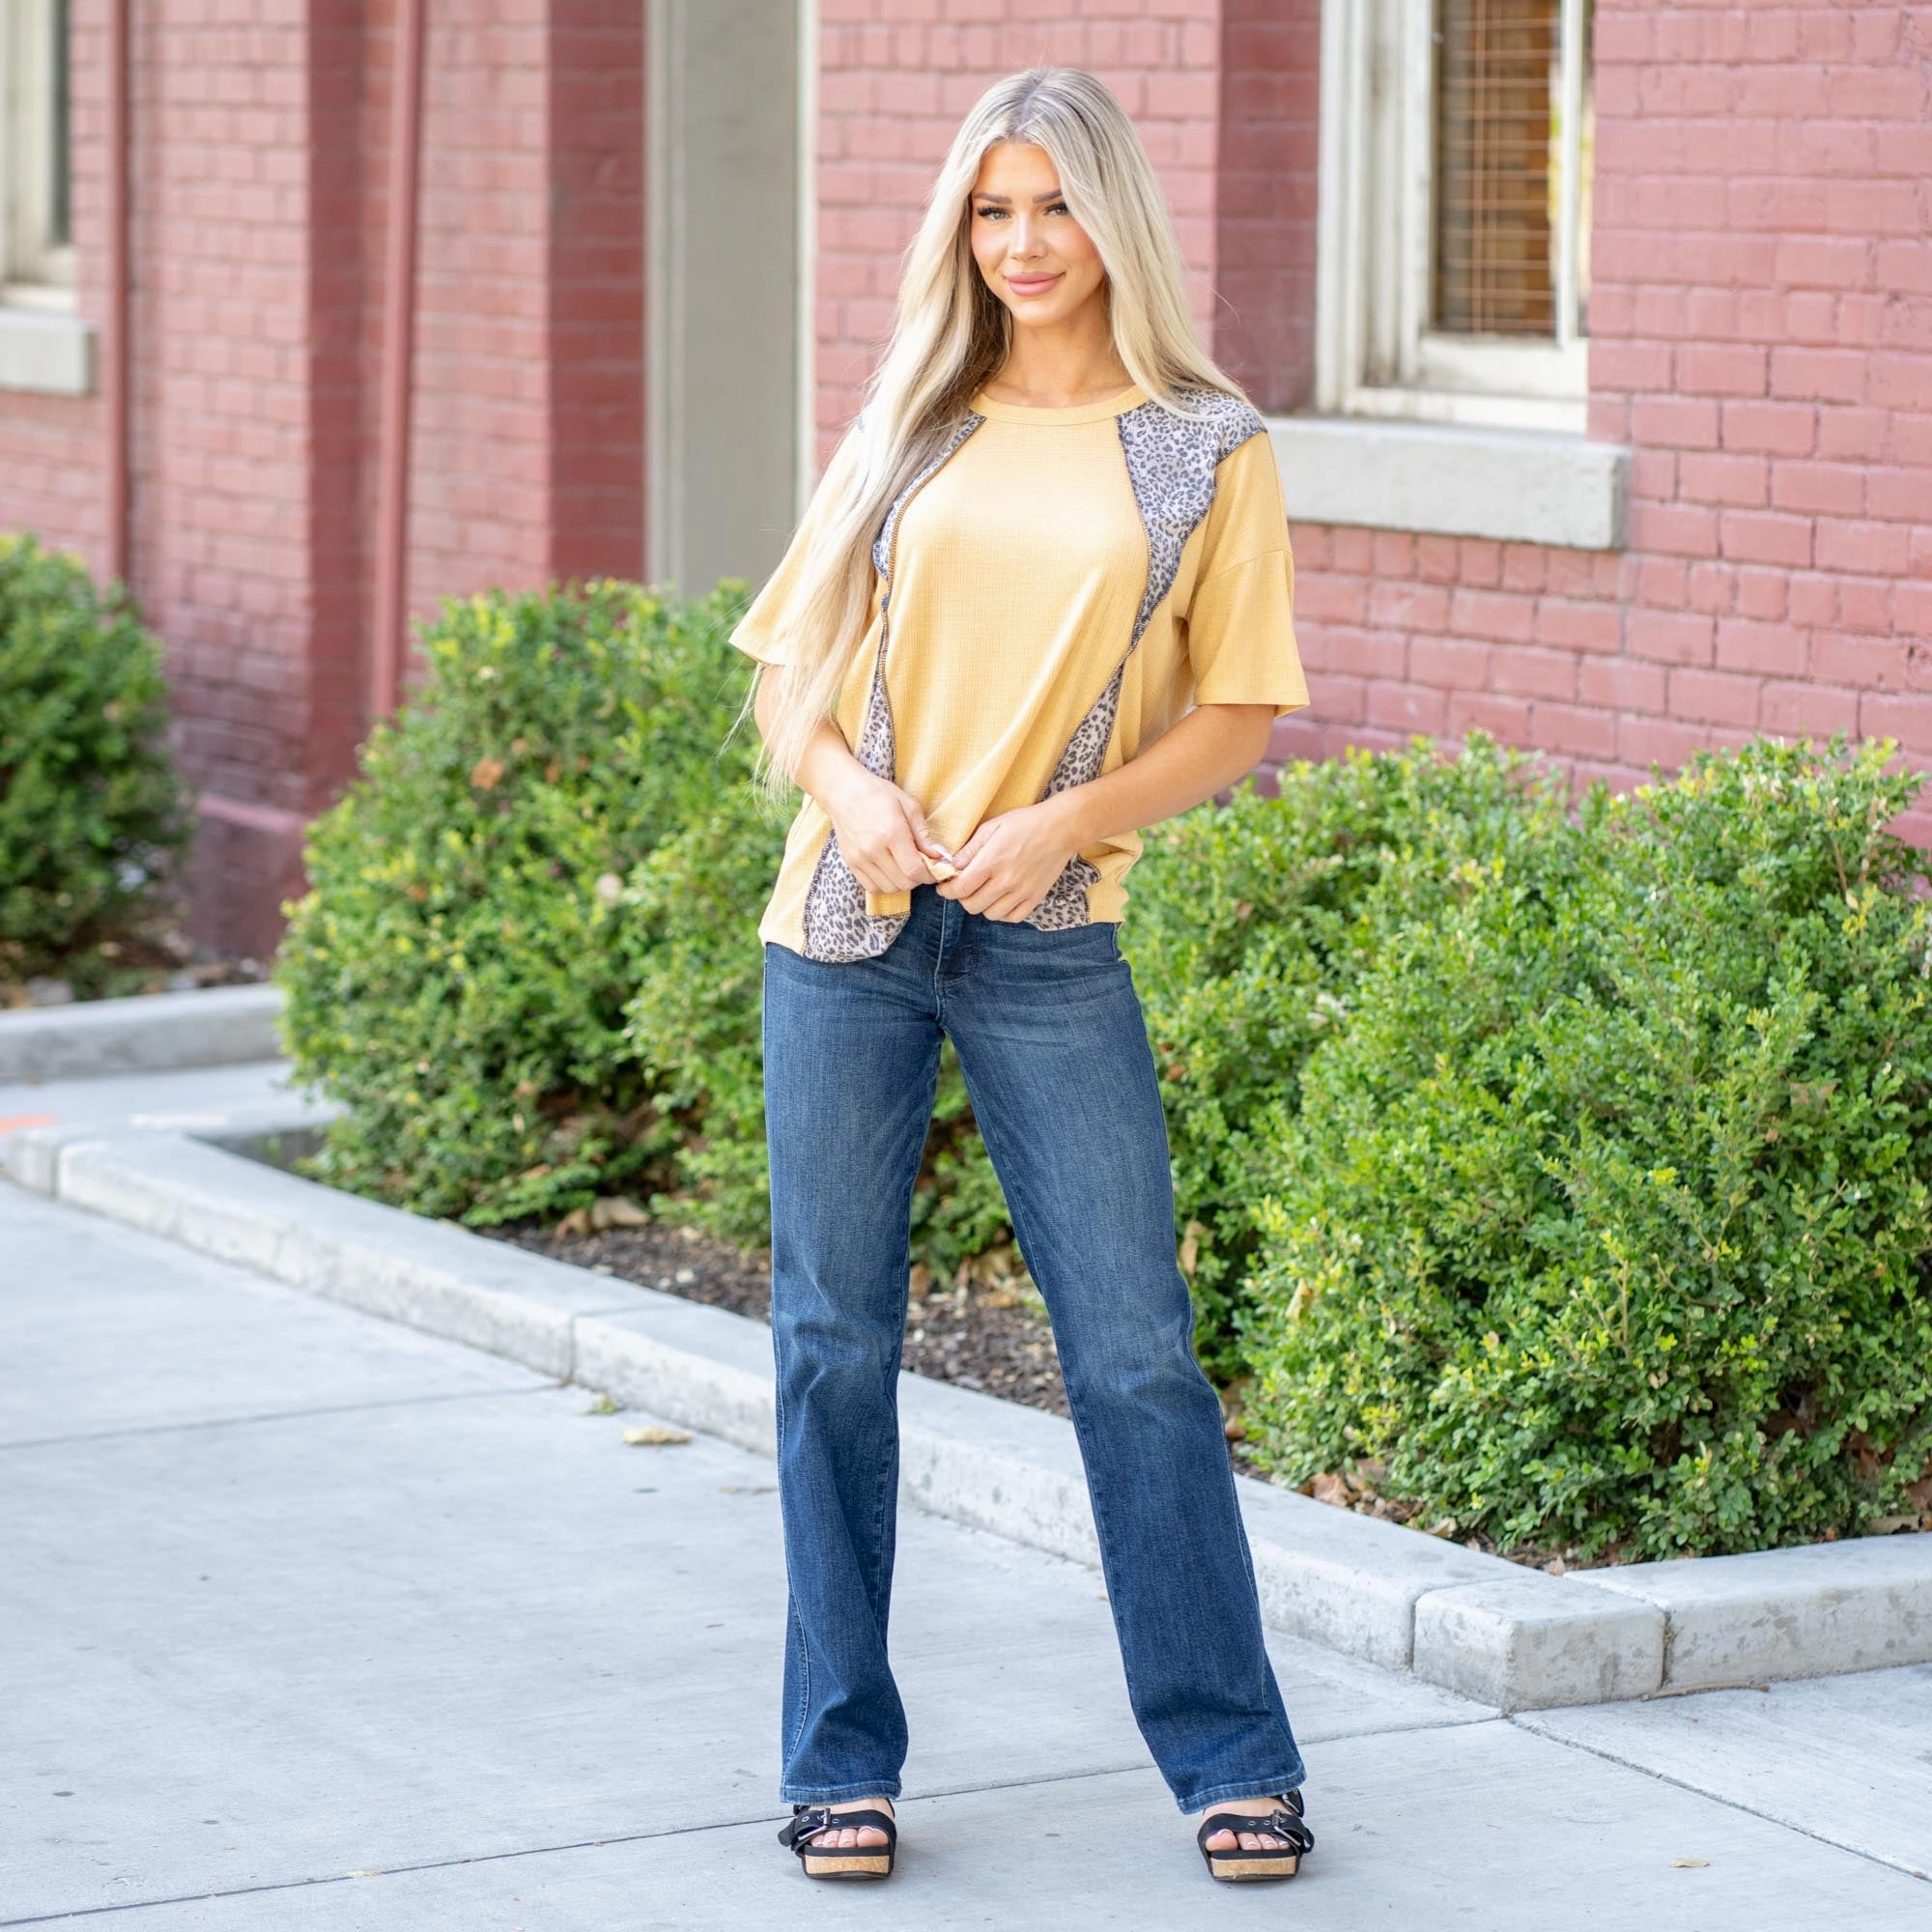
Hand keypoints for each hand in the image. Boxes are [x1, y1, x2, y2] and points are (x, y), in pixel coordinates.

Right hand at [822, 768, 950, 898]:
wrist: (843, 793)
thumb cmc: (879, 794)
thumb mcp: (909, 806)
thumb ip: (924, 835)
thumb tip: (941, 856)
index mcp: (891, 833)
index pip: (914, 869)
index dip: (930, 875)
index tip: (935, 870)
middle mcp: (873, 850)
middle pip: (904, 883)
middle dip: (918, 879)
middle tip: (922, 866)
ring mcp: (860, 859)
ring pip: (889, 888)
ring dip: (902, 882)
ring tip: (905, 867)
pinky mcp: (851, 864)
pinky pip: (872, 887)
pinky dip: (885, 884)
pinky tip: (890, 870)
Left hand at [932, 799, 1081, 920]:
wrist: (1061, 828)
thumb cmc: (1025, 823)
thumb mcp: (992, 826)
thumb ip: (970, 849)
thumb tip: (951, 866)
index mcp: (992, 861)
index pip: (960, 888)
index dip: (947, 891)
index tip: (944, 887)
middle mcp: (1006, 880)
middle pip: (972, 905)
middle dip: (962, 897)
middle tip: (964, 887)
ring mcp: (1022, 892)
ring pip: (990, 914)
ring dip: (982, 905)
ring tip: (983, 892)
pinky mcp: (1036, 897)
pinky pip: (1012, 917)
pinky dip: (1002, 913)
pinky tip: (1000, 900)